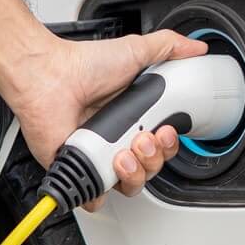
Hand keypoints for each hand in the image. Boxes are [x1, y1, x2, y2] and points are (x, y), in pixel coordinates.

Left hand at [2, 30, 207, 208]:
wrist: (48, 76)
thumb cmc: (82, 65)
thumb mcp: (135, 51)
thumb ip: (169, 48)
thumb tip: (196, 49)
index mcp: (132, 118)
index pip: (161, 146)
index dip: (168, 145)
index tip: (167, 131)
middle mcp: (115, 139)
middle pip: (150, 168)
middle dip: (154, 158)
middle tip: (143, 138)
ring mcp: (97, 156)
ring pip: (130, 185)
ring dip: (136, 172)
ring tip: (124, 151)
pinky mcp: (78, 169)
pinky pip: (95, 196)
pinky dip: (101, 193)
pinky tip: (106, 168)